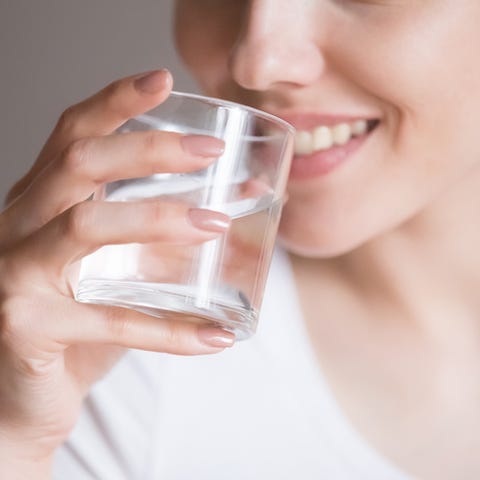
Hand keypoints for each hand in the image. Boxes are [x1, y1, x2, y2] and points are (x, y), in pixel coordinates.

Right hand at [0, 69, 234, 471]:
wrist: (26, 397)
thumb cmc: (79, 327)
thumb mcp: (117, 272)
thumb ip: (161, 242)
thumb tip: (234, 209)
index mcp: (42, 206)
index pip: (73, 135)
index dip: (115, 102)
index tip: (164, 79)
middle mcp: (19, 228)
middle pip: (79, 163)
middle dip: (149, 149)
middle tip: (212, 153)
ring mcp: (15, 276)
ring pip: (87, 227)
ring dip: (160, 220)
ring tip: (218, 224)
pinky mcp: (26, 327)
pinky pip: (108, 322)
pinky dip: (169, 330)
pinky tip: (216, 337)